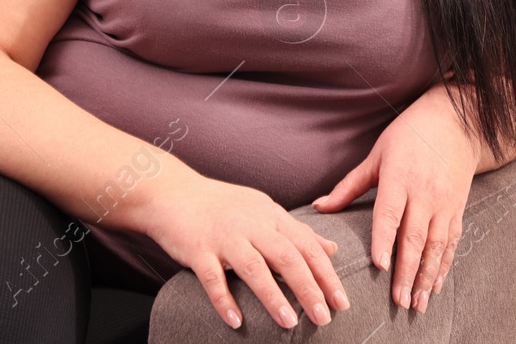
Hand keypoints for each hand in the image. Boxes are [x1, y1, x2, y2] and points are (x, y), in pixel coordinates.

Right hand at [145, 172, 348, 330]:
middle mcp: (251, 224)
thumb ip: (297, 231)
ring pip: (253, 267)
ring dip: (273, 297)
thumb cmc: (223, 206)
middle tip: (325, 317)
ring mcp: (224, 236)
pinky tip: (236, 321)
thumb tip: (331, 249)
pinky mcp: (198, 249)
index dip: (326, 274)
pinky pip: (212, 278)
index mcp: (271, 215)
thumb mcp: (265, 210)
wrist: (173, 193)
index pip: (307, 246)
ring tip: (290, 323)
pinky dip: (224, 300)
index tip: (342, 300)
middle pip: (287, 257)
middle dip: (309, 288)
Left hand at [314, 83, 478, 312]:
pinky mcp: (458, 207)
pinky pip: (452, 242)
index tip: (379, 266)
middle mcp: (425, 192)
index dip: (385, 240)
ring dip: (426, 277)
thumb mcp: (377, 154)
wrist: (456, 119)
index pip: (390, 213)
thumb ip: (349, 185)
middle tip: (398, 301)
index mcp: (400, 177)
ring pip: (436, 245)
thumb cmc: (409, 134)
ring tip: (417, 303)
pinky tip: (435, 286)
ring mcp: (444, 202)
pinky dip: (444, 266)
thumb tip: (318, 207)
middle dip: (406, 272)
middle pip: (415, 237)